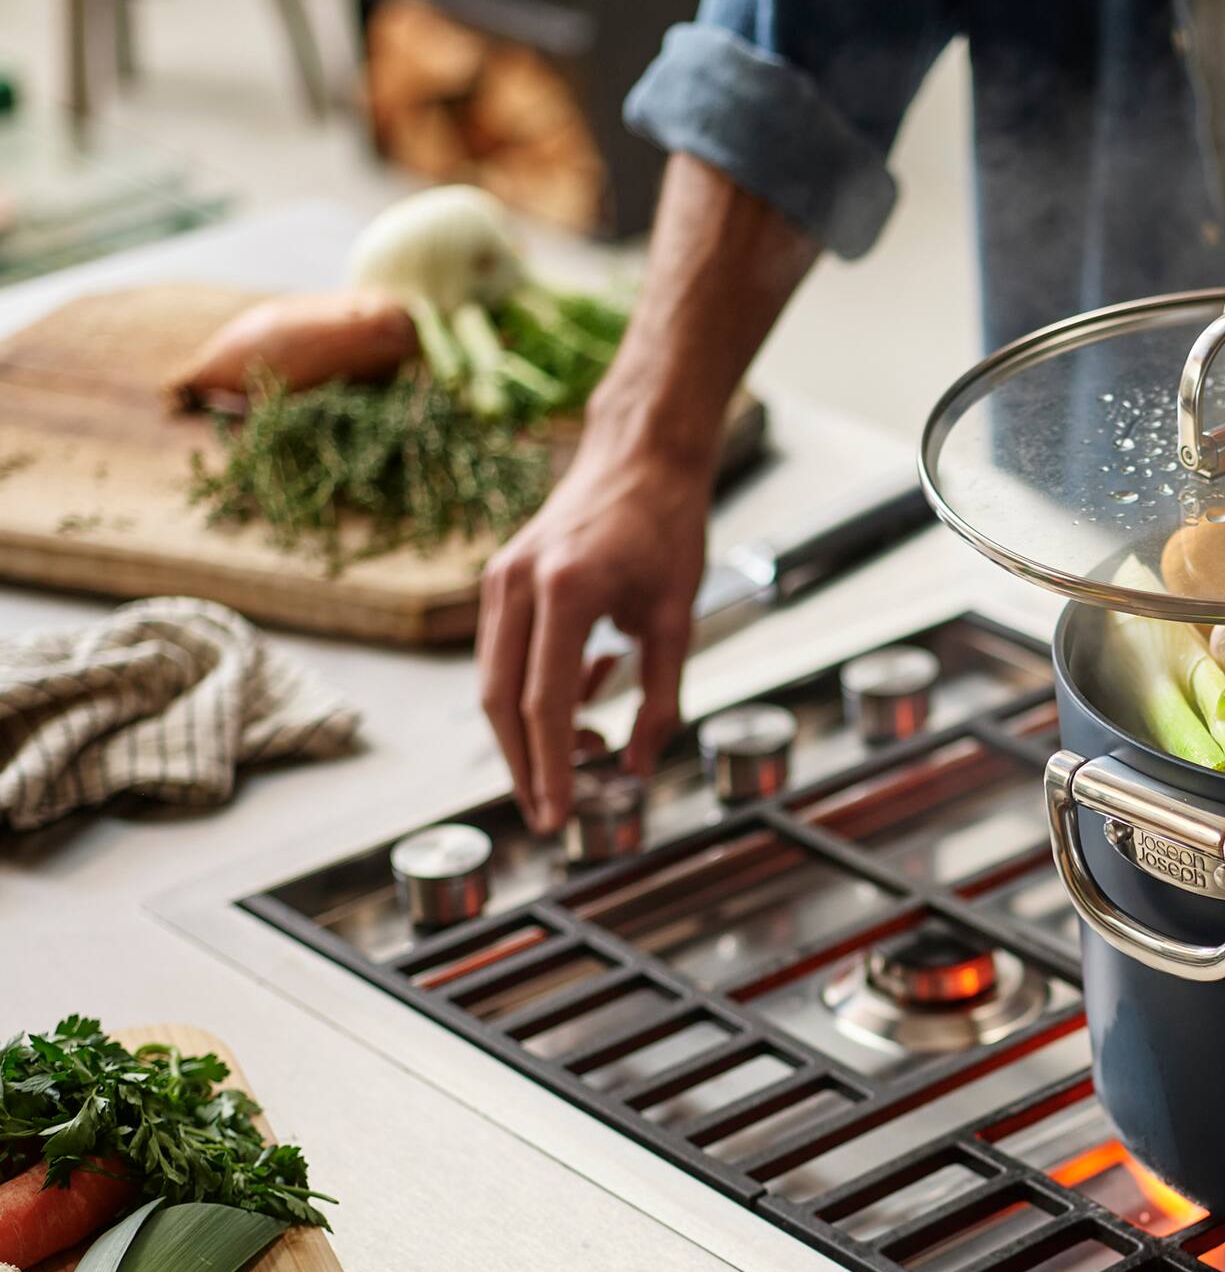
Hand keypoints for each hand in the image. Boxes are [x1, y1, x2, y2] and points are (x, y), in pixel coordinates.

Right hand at [477, 435, 708, 833]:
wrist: (640, 453)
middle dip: (526, 766)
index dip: (551, 769)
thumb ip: (662, 699)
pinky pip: (506, 654)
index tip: (558, 818)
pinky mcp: (501, 579)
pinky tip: (590, 694)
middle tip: (551, 816)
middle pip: (503, 703)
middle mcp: (518, 584)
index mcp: (565, 591)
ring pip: (496, 682)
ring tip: (583, 761)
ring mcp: (501, 579)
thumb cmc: (667, 526)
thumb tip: (638, 767)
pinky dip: (536, 689)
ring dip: (530, 733)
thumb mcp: (681, 620)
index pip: (545, 705)